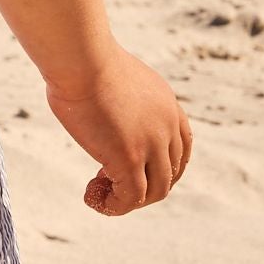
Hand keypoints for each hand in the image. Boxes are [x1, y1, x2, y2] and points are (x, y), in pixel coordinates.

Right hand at [48, 45, 191, 216]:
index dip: (163, 166)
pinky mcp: (129, 158)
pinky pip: (130, 198)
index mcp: (166, 104)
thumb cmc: (81, 59)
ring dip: (128, 198)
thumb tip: (95, 99)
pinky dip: (113, 205)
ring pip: (156, 191)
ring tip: (98, 190)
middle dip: (143, 183)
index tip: (136, 168)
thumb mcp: (111, 76)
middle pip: (171, 173)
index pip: (183, 147)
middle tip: (106, 176)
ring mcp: (151, 143)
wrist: (80, 57)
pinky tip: (91, 196)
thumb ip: (116, 96)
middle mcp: (166, 126)